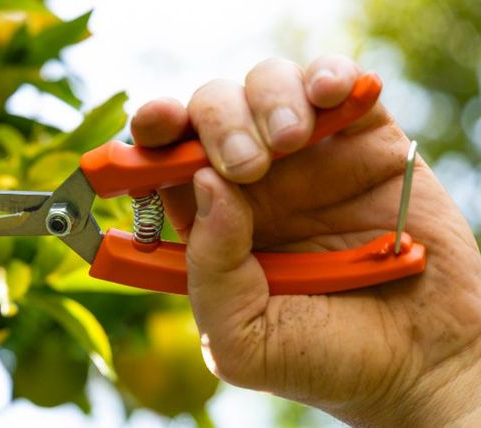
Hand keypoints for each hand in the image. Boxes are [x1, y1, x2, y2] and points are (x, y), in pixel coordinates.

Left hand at [132, 55, 480, 425]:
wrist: (421, 367)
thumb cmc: (323, 359)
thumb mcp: (242, 338)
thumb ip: (210, 270)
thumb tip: (203, 182)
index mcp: (208, 220)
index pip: (162, 157)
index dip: (153, 130)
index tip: (156, 124)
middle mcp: (251, 181)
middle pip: (209, 110)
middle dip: (215, 121)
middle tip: (245, 166)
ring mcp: (309, 157)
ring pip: (266, 85)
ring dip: (268, 98)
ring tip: (290, 141)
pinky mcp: (366, 143)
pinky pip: (337, 84)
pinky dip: (327, 73)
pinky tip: (327, 94)